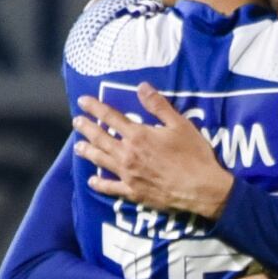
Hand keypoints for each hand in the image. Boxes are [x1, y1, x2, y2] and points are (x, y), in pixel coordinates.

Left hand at [72, 82, 233, 219]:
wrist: (201, 189)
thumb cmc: (193, 154)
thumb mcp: (180, 124)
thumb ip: (158, 106)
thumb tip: (141, 86)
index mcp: (138, 135)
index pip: (111, 117)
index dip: (95, 108)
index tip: (82, 101)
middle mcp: (128, 154)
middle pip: (101, 138)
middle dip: (87, 128)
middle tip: (76, 122)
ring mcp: (128, 175)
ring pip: (101, 161)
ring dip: (88, 152)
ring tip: (78, 146)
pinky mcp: (133, 192)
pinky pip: (111, 188)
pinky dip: (99, 184)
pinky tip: (92, 181)